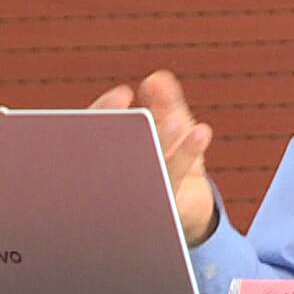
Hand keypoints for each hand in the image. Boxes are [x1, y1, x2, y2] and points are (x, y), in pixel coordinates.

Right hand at [90, 70, 217, 245]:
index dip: (105, 112)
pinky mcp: (160, 213)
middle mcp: (111, 181)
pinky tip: (200, 133)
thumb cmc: (168, 157)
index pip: (93, 131)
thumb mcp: (167, 123)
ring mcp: (134, 200)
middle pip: (115, 155)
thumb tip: (157, 80)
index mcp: (105, 156)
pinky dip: (185, 156)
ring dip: (161, 143)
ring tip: (178, 120)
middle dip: (132, 133)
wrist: (188, 205)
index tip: (123, 93)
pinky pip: (172, 185)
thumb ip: (162, 101)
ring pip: (146, 170)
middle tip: (146, 114)